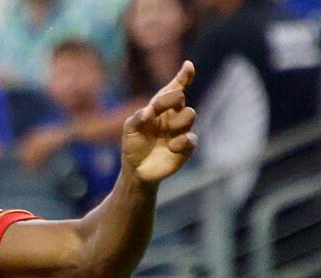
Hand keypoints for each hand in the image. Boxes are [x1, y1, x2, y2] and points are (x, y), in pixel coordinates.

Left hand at [120, 60, 197, 185]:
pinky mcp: (186, 147)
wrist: (136, 168)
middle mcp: (173, 115)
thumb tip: (149, 111)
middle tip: (158, 109)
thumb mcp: (129, 129)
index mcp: (160, 106)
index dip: (184, 76)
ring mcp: (181, 130)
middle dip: (172, 101)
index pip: (175, 88)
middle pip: (180, 99)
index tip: (188, 66)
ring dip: (178, 120)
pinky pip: (191, 139)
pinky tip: (172, 146)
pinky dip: (182, 141)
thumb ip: (137, 119)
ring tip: (167, 131)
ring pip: (190, 115)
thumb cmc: (133, 143)